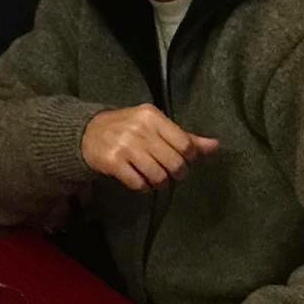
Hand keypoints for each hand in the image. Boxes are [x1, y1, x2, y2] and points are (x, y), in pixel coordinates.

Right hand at [81, 105, 218, 191]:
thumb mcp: (156, 126)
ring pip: (159, 176)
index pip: (185, 145)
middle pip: (175, 163)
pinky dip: (143, 187)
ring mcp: (125, 145)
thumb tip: (216, 146)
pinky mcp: (113, 162)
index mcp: (152, 116)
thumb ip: (185, 137)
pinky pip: (139, 184)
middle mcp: (139, 128)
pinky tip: (139, 179)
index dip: (190, 159)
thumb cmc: (129, 129)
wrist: (88, 133)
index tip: (183, 161)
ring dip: (160, 182)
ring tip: (154, 177)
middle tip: (169, 172)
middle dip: (176, 174)